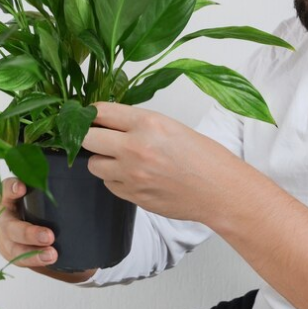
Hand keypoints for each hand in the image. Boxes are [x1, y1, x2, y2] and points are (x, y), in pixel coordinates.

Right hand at [0, 177, 96, 282]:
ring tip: (52, 254)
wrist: (22, 228)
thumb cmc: (33, 202)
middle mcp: (4, 218)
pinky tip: (50, 258)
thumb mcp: (34, 189)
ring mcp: (5, 238)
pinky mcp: (12, 252)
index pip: (5, 190)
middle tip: (50, 235)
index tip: (22, 187)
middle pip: (10, 226)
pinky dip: (36, 259)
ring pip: (15, 247)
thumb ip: (45, 181)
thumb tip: (81, 165)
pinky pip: (21, 259)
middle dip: (28, 232)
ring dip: (34, 252)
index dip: (11, 189)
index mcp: (7, 198)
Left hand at [83, 102, 242, 222]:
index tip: (89, 116)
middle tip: (98, 136)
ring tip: (121, 159)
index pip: (101, 112)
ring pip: (94, 164)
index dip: (91, 113)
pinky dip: (115, 179)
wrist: (220, 190)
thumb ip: (138, 123)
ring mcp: (132, 175)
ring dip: (102, 160)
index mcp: (148, 123)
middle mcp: (135, 148)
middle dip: (90, 136)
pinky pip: (109, 184)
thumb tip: (108, 122)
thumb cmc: (203, 157)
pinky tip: (134, 176)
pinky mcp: (133, 196)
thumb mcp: (171, 126)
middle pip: (87, 138)